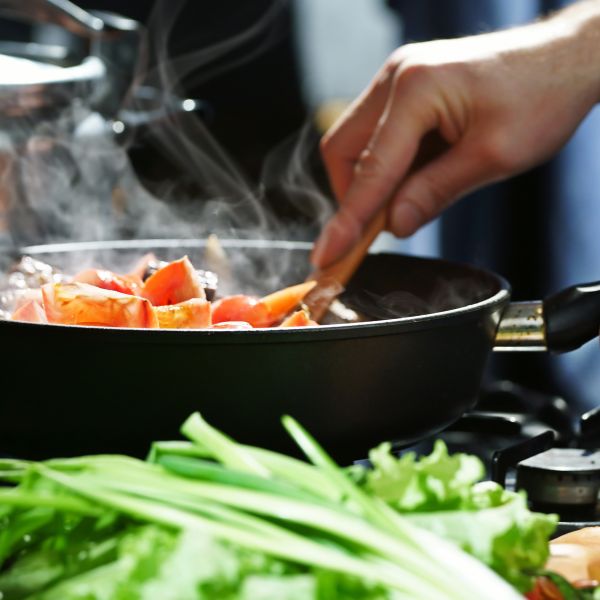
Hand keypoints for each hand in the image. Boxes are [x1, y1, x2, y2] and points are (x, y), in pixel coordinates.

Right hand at [311, 2, 599, 267]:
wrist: (569, 58)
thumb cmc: (541, 96)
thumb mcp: (493, 157)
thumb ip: (436, 192)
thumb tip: (395, 226)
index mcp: (416, 88)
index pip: (369, 169)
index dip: (348, 220)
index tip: (327, 256)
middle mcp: (397, 77)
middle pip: (342, 149)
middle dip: (352, 196)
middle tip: (375, 232)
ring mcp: (399, 80)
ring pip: (356, 144)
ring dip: (371, 182)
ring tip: (406, 204)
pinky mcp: (407, 89)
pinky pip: (378, 136)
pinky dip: (386, 167)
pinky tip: (413, 182)